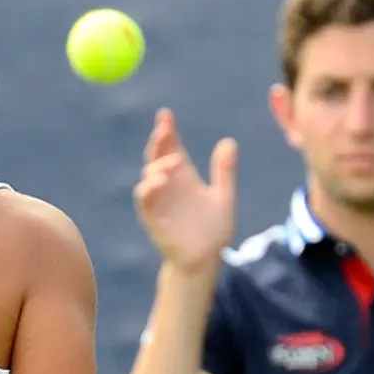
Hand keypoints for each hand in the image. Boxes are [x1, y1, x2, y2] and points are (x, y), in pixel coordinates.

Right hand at [133, 108, 237, 272]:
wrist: (205, 258)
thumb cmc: (213, 229)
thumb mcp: (223, 196)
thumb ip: (224, 171)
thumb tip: (229, 141)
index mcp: (184, 176)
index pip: (172, 147)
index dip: (168, 131)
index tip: (166, 115)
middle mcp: (168, 183)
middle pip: (158, 155)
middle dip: (159, 141)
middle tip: (164, 128)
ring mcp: (158, 199)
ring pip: (149, 174)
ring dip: (157, 165)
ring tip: (173, 162)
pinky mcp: (152, 216)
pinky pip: (144, 198)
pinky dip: (149, 188)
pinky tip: (160, 181)